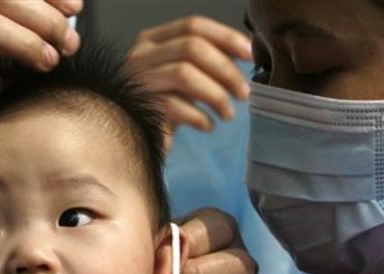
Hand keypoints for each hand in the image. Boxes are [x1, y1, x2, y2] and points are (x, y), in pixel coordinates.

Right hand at [126, 16, 251, 132]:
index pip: (193, 25)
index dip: (226, 37)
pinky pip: (175, 106)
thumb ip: (205, 61)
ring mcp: (138, 81)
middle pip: (192, 47)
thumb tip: (244, 52)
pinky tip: (208, 126)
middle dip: (225, 70)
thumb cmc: (162, 106)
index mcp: (153, 41)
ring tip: (228, 114)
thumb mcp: (184, 77)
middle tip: (244, 93)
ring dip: (215, 94)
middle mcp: (141, 56)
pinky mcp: (139, 108)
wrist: (133, 138)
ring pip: (184, 74)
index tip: (250, 54)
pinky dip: (199, 116)